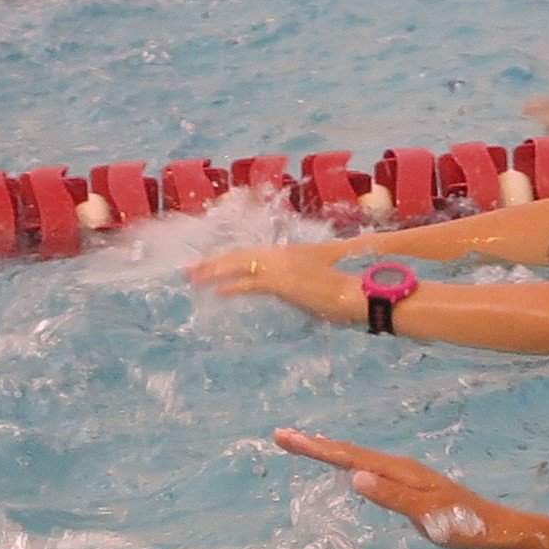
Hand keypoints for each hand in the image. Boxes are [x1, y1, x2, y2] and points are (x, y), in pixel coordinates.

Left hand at [187, 242, 359, 318]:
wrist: (359, 293)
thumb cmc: (344, 292)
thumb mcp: (318, 285)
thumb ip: (300, 286)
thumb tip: (295, 294)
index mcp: (289, 254)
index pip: (251, 254)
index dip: (227, 259)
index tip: (208, 264)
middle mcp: (282, 255)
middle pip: (239, 256)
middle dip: (211, 263)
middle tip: (189, 269)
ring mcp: (282, 267)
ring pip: (239, 265)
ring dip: (213, 272)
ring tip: (193, 278)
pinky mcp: (283, 282)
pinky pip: (250, 283)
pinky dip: (232, 286)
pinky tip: (217, 292)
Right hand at [273, 432, 507, 548]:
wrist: (497, 533)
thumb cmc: (465, 528)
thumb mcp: (428, 516)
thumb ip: (393, 498)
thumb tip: (354, 477)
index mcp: (400, 471)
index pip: (350, 456)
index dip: (317, 448)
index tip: (287, 438)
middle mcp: (400, 468)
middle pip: (350, 452)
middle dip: (315, 445)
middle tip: (281, 436)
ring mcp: (405, 477)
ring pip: (359, 459)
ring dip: (329, 452)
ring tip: (303, 445)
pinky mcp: (409, 488)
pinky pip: (369, 470)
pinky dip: (348, 464)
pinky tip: (345, 469)